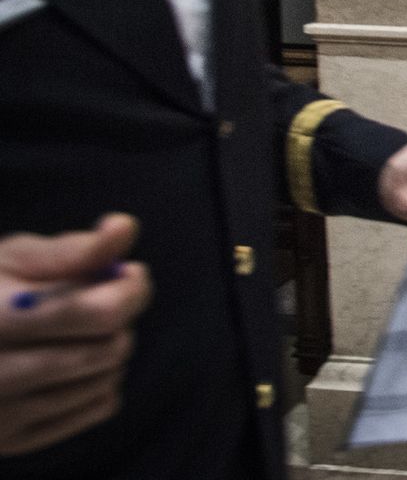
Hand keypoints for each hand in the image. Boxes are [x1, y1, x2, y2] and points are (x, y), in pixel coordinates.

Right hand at [0, 213, 151, 456]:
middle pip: (105, 350)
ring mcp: (1, 416)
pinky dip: (101, 383)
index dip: (129, 290)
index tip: (131, 273)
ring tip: (83, 330)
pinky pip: (94, 409)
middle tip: (104, 301)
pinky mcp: (11, 441)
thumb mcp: (11, 259)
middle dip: (119, 320)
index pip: (96, 314)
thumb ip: (72, 249)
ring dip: (112, 351)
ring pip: (105, 380)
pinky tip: (77, 361)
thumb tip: (125, 227)